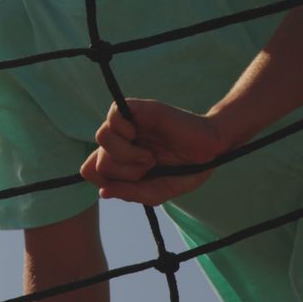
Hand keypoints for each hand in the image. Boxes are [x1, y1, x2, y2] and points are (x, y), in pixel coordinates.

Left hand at [80, 99, 229, 204]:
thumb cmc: (185, 169)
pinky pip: (112, 116)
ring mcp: (126, 124)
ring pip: (101, 138)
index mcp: (120, 161)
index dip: (105, 181)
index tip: (133, 182)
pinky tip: (138, 135)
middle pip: (98, 161)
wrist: (211, 149)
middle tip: (150, 166)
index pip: (90, 170)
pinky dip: (123, 131)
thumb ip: (131, 193)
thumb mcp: (158, 191)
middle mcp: (119, 142)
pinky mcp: (135, 108)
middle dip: (124, 173)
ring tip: (148, 156)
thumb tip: (103, 192)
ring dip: (126, 155)